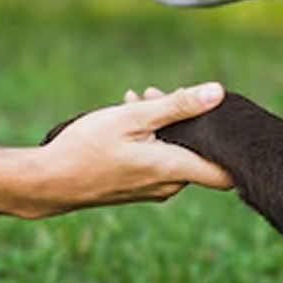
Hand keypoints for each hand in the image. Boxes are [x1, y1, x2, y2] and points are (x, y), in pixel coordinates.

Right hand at [34, 82, 231, 213]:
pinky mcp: (139, 188)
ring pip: (175, 154)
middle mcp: (169, 185)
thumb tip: (218, 93)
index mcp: (173, 169)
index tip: (220, 120)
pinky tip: (126, 118)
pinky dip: (150, 140)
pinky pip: (157, 162)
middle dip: (183, 121)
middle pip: (197, 154)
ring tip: (134, 101)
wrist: (50, 182)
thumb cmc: (87, 148)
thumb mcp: (132, 118)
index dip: (232, 147)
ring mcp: (153, 189)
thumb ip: (177, 106)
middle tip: (154, 95)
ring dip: (162, 127)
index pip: (227, 173)